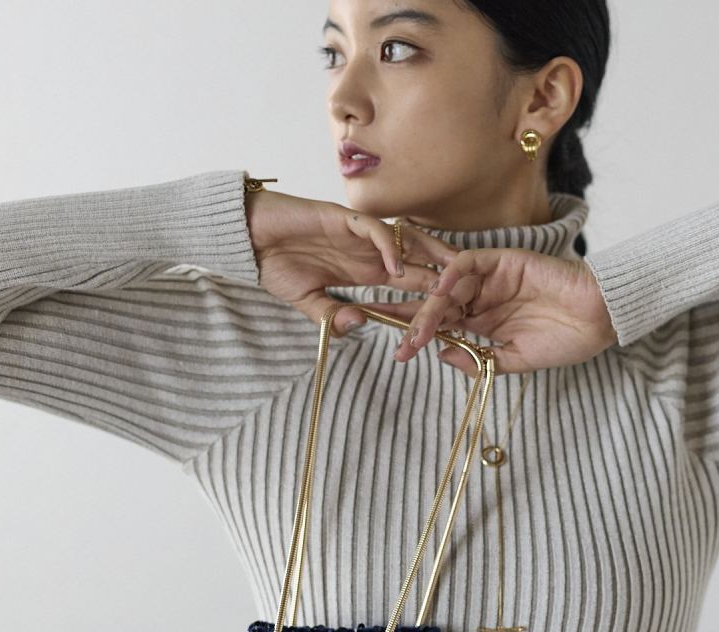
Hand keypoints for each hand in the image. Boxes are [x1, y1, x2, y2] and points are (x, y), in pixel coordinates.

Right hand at [245, 190, 455, 333]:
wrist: (248, 239)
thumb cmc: (275, 266)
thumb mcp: (308, 303)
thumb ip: (333, 317)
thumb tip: (358, 326)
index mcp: (363, 270)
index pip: (405, 283)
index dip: (426, 296)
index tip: (450, 314)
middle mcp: (367, 251)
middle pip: (416, 259)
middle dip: (441, 274)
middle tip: (470, 290)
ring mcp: (358, 234)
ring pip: (404, 239)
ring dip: (427, 255)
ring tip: (449, 273)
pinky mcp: (342, 218)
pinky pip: (373, 230)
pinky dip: (387, 246)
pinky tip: (397, 266)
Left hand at [374, 248, 616, 374]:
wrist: (599, 319)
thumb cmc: (566, 341)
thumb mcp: (515, 361)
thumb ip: (480, 361)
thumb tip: (442, 356)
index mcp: (483, 321)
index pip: (442, 325)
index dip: (417, 335)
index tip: (396, 353)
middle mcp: (482, 298)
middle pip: (435, 303)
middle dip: (407, 314)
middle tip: (379, 324)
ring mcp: (491, 278)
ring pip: (447, 285)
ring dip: (427, 304)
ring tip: (411, 325)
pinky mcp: (504, 260)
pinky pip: (469, 262)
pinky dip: (451, 273)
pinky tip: (437, 290)